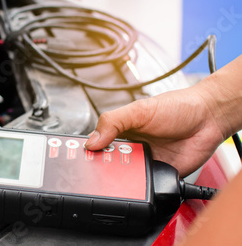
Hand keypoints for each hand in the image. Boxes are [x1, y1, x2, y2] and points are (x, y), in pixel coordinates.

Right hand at [84, 83, 225, 176]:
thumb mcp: (139, 110)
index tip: (84, 156)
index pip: (98, 144)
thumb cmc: (177, 107)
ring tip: (126, 169)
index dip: (90, 151)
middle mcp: (131, 148)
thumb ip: (113, 121)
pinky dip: (142, 186)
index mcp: (121, 131)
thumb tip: (92, 141)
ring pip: (125, 178)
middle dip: (104, 167)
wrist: (209, 118)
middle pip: (108, 164)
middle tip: (106, 164)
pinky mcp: (160, 175)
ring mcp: (145, 162)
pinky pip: (146, 186)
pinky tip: (142, 180)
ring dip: (122, 178)